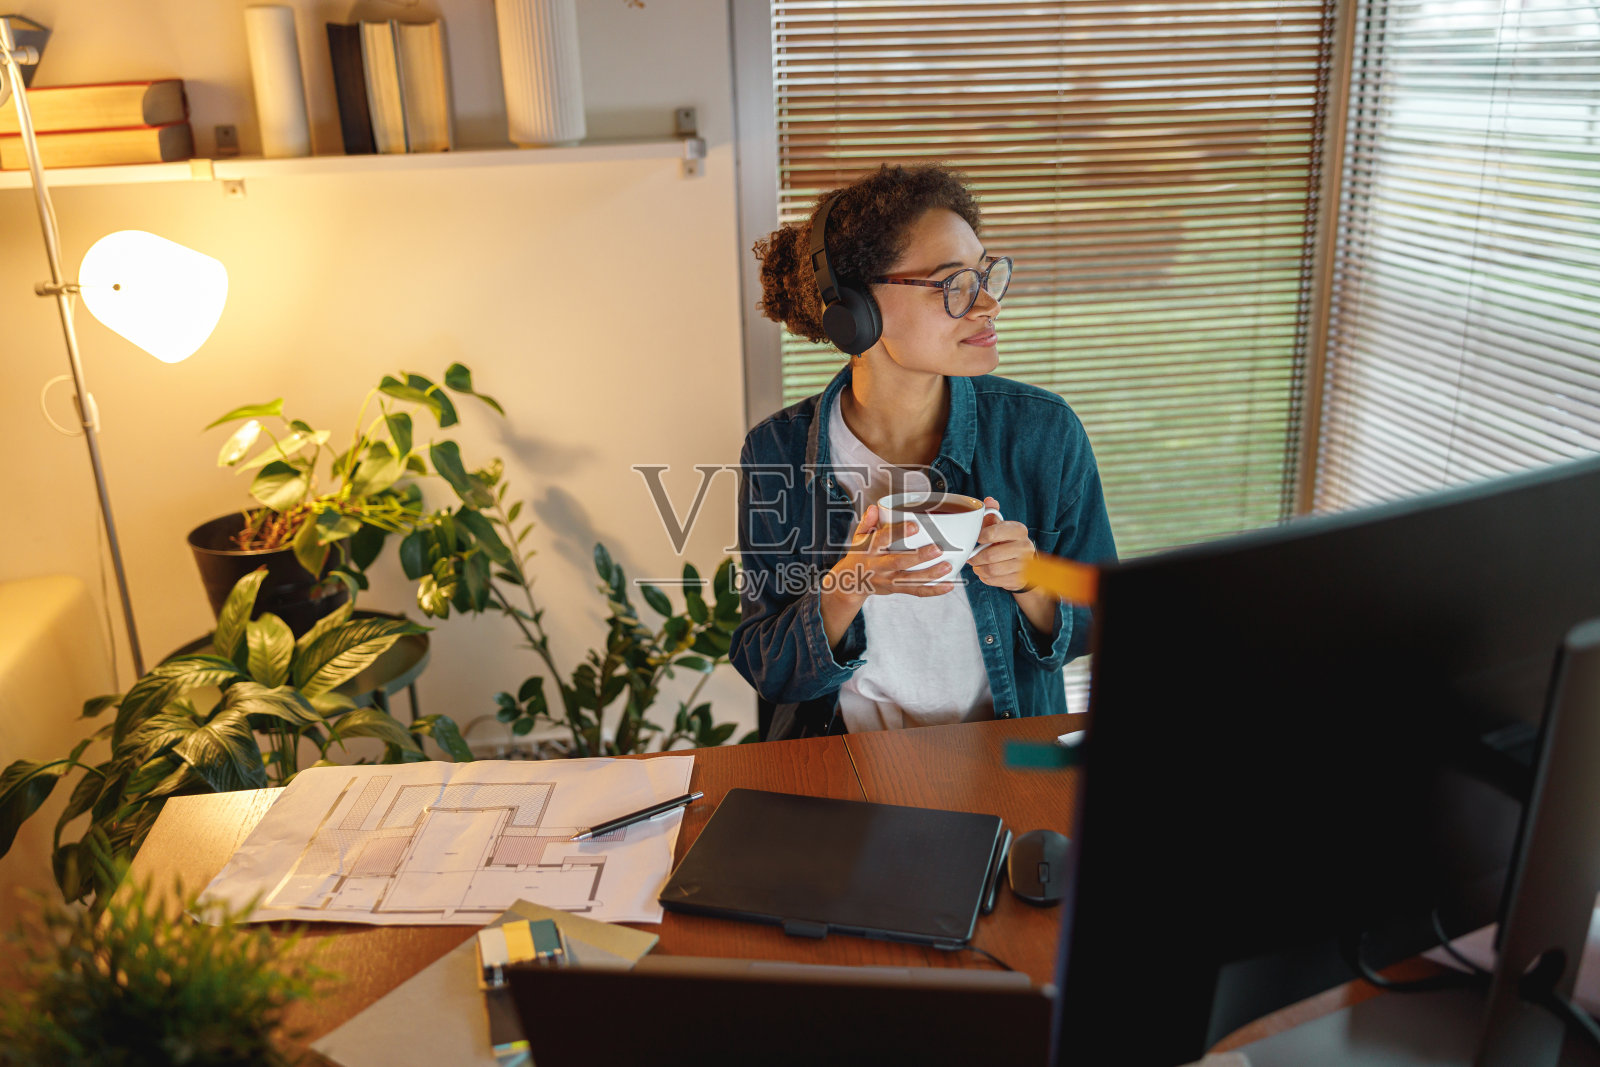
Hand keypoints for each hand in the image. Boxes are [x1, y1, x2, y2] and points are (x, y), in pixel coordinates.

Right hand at [830, 503, 955, 602]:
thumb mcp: (858, 537)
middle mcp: (879, 565)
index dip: (898, 532)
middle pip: (900, 561)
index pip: (883, 539)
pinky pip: (916, 591)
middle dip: (920, 556)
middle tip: (938, 549)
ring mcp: (888, 579)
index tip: (915, 526)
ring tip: (948, 567)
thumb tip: (874, 508)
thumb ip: (867, 522)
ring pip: (910, 579)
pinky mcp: (896, 589)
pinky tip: (948, 585)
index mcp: (870, 549)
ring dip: (930, 574)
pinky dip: (933, 590)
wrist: (851, 583)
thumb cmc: (860, 554)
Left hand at [969, 496, 1035, 591]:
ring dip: (979, 568)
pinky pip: (995, 580)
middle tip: (971, 556)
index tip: (976, 539)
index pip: (993, 533)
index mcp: (1018, 530)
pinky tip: (986, 572)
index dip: (980, 537)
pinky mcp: (1020, 579)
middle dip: (976, 557)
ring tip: (978, 564)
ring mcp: (1024, 565)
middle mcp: (1024, 547)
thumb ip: (992, 514)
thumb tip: (989, 501)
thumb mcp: (1000, 526)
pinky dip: (986, 578)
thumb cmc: (1007, 542)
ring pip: (992, 570)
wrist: (1024, 564)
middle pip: (990, 555)